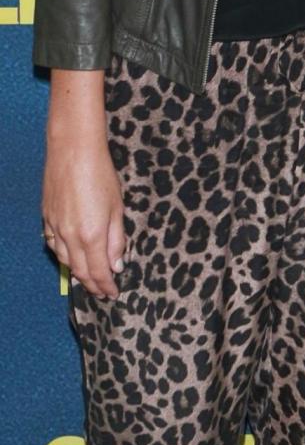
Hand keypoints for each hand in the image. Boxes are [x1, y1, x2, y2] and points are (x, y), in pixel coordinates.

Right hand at [42, 70, 125, 297]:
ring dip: (77, 273)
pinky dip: (63, 256)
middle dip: (92, 284)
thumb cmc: (100, 173)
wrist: (73, 150)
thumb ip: (117, 238)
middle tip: (102, 291)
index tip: (113, 294)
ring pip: (65, 260)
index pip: (99, 272)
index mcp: (91, 236)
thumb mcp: (117, 207)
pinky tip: (69, 256)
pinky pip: (53, 245)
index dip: (106, 286)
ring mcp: (55, 228)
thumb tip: (117, 264)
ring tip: (88, 280)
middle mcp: (70, 237)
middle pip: (80, 270)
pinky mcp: (47, 217)